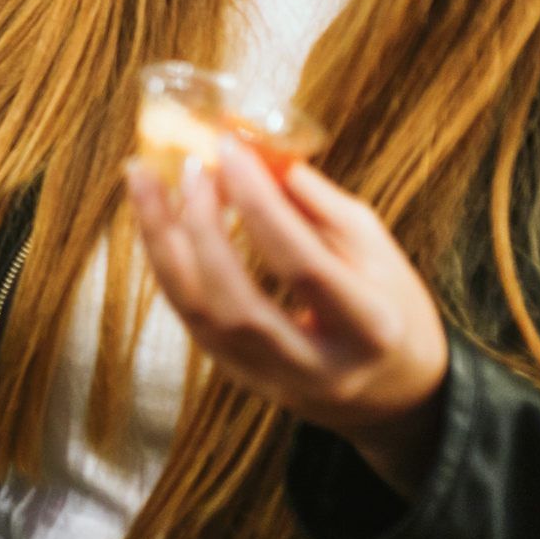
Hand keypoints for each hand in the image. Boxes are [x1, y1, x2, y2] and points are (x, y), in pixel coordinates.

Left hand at [128, 141, 450, 498]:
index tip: (230, 148)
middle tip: (190, 167)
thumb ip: (315, 202)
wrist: (394, 390)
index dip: (261, 205)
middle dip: (204, 229)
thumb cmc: (389, 301)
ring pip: (200, 317)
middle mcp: (318, 367)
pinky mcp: (239, 376)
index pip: (304, 266)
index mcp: (371, 330)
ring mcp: (273, 380)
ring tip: (145, 180)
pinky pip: (190, 318)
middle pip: (238, 305)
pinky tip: (156, 217)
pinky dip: (168, 262)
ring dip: (163, 243)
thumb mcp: (375, 247)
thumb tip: (256, 151)